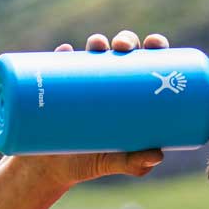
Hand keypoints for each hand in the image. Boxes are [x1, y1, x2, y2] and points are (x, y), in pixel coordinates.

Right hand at [10, 28, 171, 187]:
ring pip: (92, 51)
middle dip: (125, 40)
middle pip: (122, 50)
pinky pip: (59, 63)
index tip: (155, 44)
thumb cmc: (90, 160)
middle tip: (122, 48)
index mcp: (130, 91)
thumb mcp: (113, 162)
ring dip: (97, 41)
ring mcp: (82, 80)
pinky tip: (65, 52)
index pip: (147, 60)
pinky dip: (63, 55)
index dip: (154, 45)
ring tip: (97, 46)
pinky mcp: (56, 86)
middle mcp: (107, 80)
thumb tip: (156, 156)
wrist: (51, 168)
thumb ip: (134, 163)